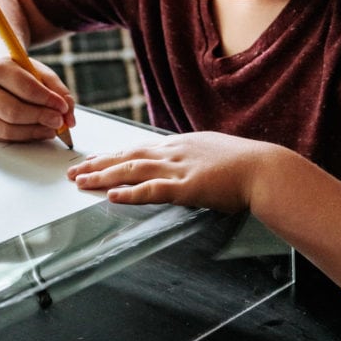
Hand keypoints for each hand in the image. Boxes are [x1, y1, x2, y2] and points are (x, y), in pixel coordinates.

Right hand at [0, 55, 75, 141]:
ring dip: (34, 132)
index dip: (47, 99)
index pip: (24, 87)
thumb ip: (59, 92)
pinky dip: (25, 137)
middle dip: (40, 118)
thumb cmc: (20, 74)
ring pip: (6, 129)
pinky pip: (4, 138)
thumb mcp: (41, 73)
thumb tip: (69, 119)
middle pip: (12, 111)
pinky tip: (39, 132)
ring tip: (52, 129)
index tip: (62, 107)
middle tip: (59, 121)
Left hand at [68, 131, 273, 211]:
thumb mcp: (215, 154)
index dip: (113, 154)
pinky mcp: (186, 188)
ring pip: (131, 170)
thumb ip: (195, 158)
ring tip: (80, 182)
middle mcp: (174, 152)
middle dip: (98, 163)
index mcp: (181, 144)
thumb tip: (187, 165)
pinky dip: (128, 193)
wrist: (266, 169)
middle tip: (74, 170)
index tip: (94, 159)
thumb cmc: (248, 166)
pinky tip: (110, 197)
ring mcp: (178, 168)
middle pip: (127, 155)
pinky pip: (150, 191)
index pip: (138, 147)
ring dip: (103, 176)